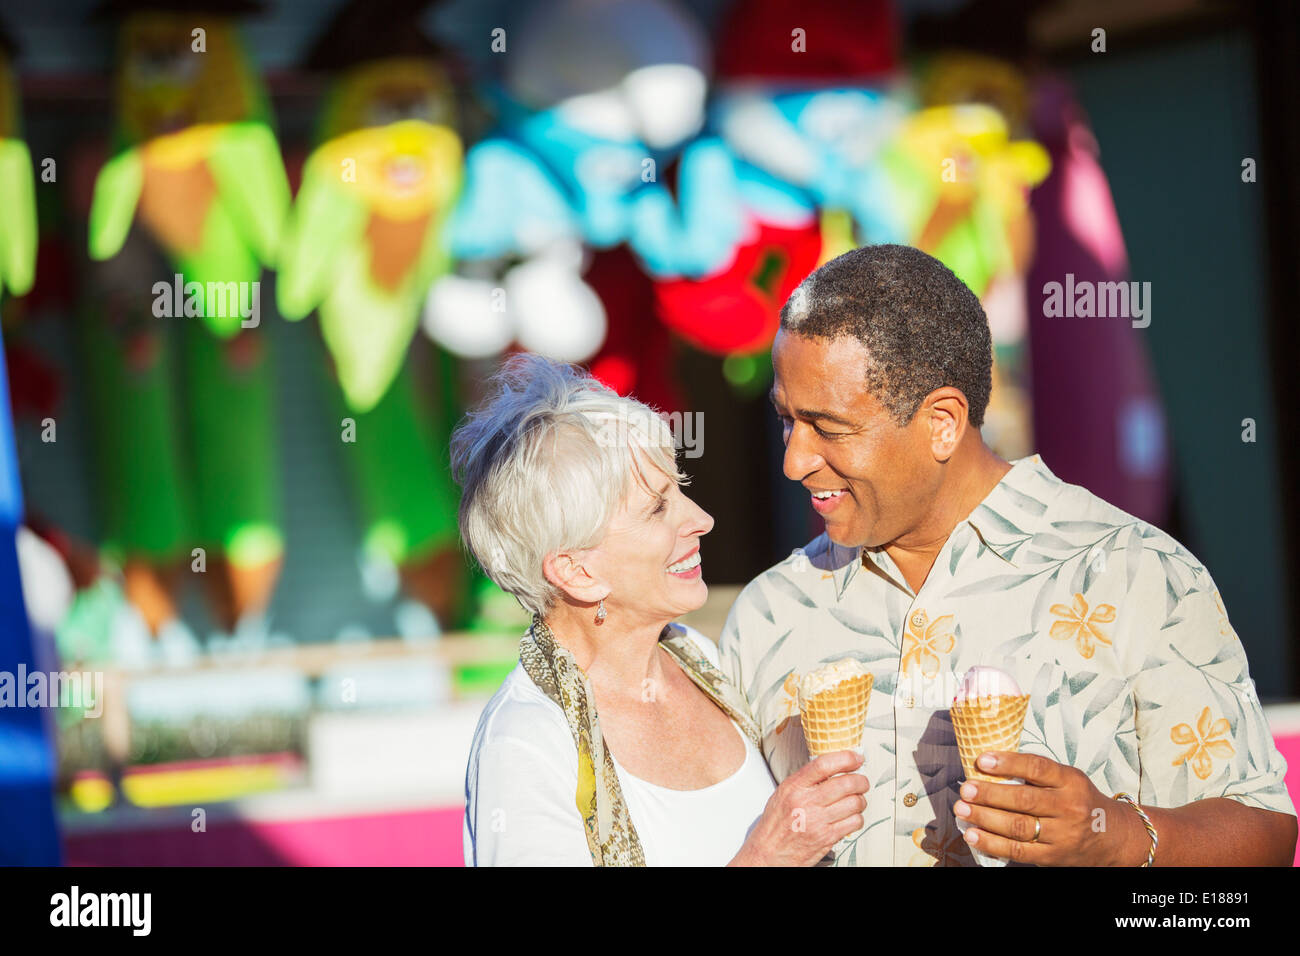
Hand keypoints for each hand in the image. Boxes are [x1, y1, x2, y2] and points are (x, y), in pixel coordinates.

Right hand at [730, 751, 868, 866]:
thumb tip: (832, 768)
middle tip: (861, 782)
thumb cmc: (775, 824)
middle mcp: (806, 802)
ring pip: (855, 802)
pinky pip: (854, 822)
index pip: (824, 764)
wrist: (768, 854)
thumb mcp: (783, 794)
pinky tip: (849, 818)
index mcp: (794, 786)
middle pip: (846, 783)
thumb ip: (805, 781)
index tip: (856, 757)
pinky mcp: (827, 837)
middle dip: (861, 781)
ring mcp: (818, 821)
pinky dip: (857, 819)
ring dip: (860, 801)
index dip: (845, 758)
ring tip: (855, 801)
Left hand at [952, 751, 1145, 865]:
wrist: (1114, 837)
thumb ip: (1038, 773)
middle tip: (965, 789)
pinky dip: (992, 843)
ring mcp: (1062, 835)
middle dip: (990, 794)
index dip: (1008, 763)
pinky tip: (973, 834)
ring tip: (962, 809)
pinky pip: (1018, 851)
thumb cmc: (1081, 801)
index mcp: (1071, 781)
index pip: (1038, 768)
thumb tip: (989, 766)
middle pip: (1024, 800)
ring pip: (1018, 827)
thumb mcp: (1068, 779)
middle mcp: (1069, 807)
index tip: (982, 760)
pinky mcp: (1053, 857)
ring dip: (985, 818)